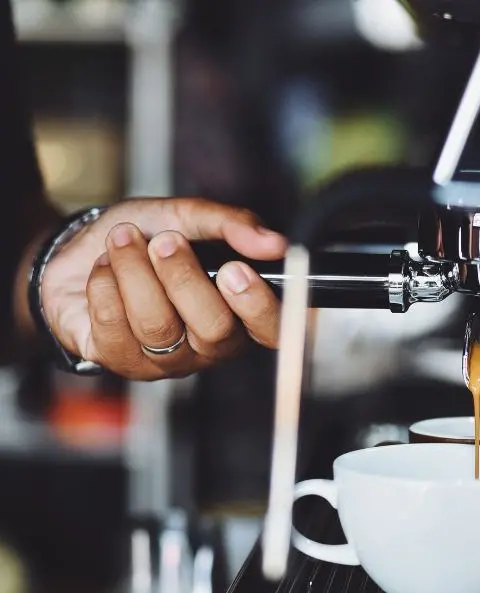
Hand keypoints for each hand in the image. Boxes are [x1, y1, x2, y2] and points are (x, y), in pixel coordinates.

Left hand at [41, 198, 286, 379]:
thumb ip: (232, 225)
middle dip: (184, 277)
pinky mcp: (123, 363)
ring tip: (122, 240)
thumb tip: (274, 243)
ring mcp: (168, 360)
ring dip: (135, 271)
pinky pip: (115, 327)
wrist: (79, 252)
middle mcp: (211, 345)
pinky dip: (104, 285)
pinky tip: (104, 270)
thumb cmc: (144, 239)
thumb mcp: (188, 217)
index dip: (258, 306)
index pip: (272, 331)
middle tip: (164, 241)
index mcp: (240, 312)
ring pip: (159, 326)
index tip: (235, 269)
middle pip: (215, 330)